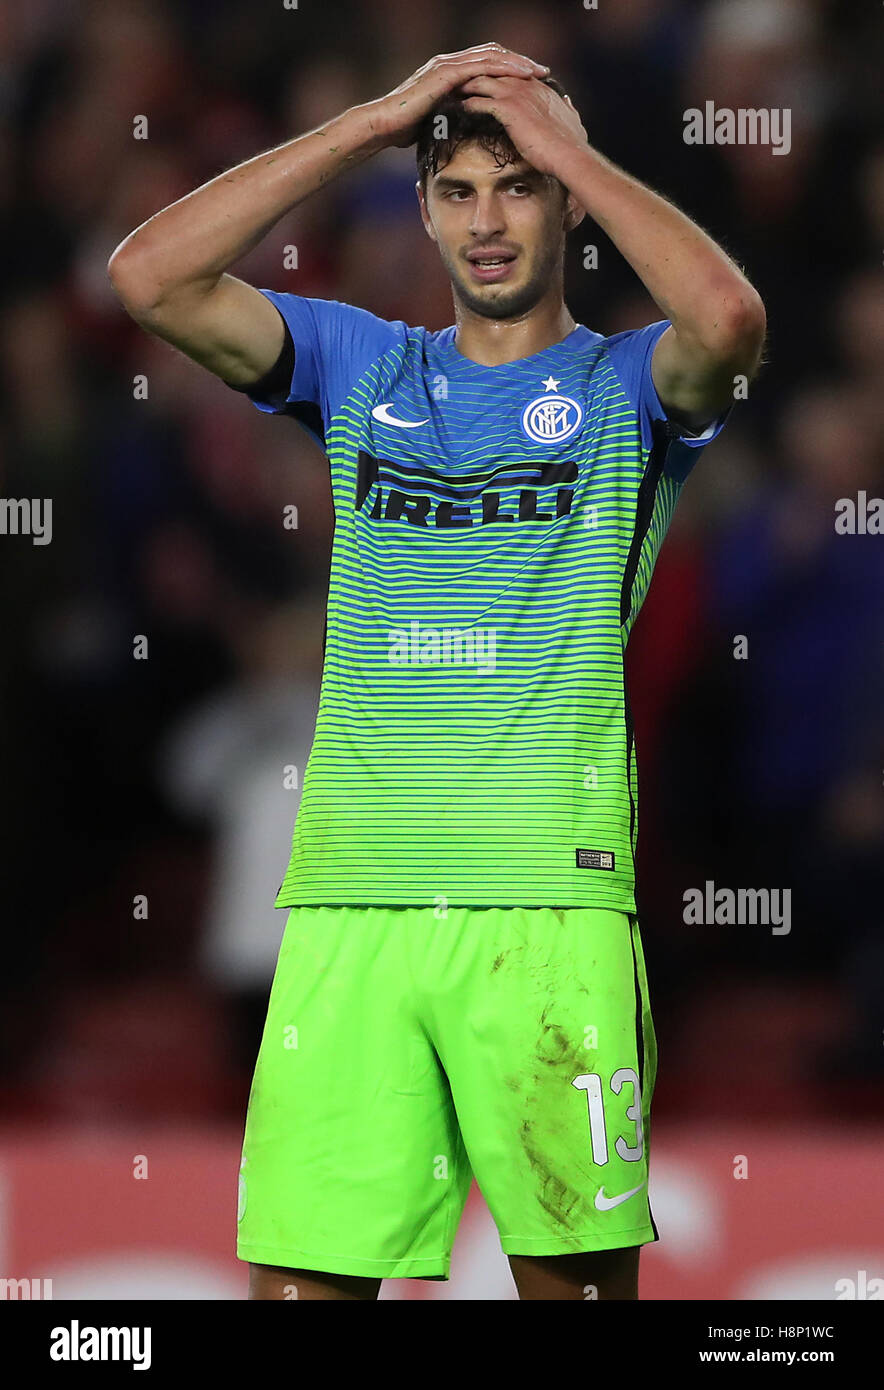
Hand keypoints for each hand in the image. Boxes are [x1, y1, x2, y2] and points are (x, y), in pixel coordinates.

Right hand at [367, 43, 549, 149]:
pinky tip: (521, 75)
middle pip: (493, 54)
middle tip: (542, 72)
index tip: (531, 81)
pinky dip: (503, 69)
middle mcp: (450, 62)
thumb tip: (468, 127)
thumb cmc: (405, 128)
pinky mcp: (445, 73)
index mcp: (450, 71)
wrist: (384, 125)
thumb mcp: (437, 119)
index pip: (485, 63)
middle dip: (519, 62)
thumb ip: (453, 114)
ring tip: (538, 72)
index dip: (509, 69)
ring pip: (491, 56)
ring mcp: (447, 65)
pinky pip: (481, 66)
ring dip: (517, 63)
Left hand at [456, 74, 588, 176]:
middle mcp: (525, 85)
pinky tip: (458, 109)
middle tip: (458, 84)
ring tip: (452, 94)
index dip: (494, 77)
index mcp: (538, 87)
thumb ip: (568, 108)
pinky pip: (480, 101)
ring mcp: (516, 94)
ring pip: (483, 82)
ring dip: (466, 86)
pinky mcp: (508, 108)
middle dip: (474, 76)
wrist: (568, 154)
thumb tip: (568, 103)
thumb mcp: (573, 120)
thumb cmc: (570, 143)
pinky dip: (467, 104)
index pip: (510, 74)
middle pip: (493, 72)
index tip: (481, 82)